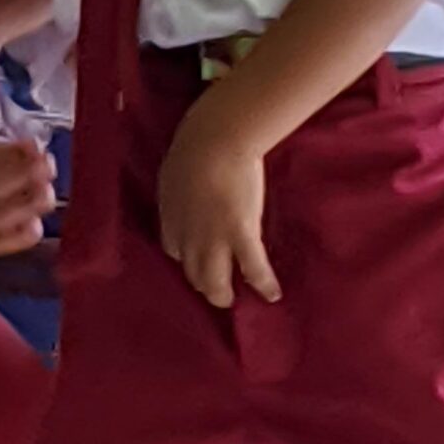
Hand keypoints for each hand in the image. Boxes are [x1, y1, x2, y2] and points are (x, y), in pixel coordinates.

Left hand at [157, 93, 280, 309]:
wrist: (214, 141)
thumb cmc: (194, 147)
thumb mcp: (176, 172)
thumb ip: (180, 188)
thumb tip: (186, 188)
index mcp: (171, 218)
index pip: (174, 250)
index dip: (186, 258)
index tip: (196, 259)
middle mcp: (188, 236)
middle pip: (193, 272)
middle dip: (203, 284)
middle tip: (215, 291)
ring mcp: (214, 239)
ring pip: (214, 281)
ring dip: (222, 294)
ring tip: (231, 301)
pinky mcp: (241, 235)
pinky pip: (253, 269)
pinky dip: (263, 285)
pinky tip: (272, 295)